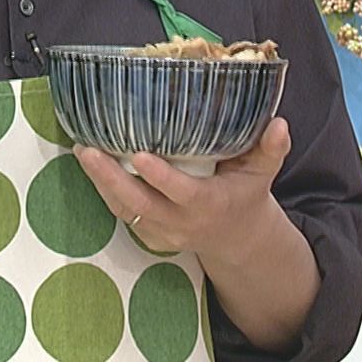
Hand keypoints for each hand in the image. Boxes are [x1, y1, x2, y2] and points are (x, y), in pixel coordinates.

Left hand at [75, 117, 292, 256]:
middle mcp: (181, 222)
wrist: (236, 238)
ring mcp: (161, 231)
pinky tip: (90, 164)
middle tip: (88, 150)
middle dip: (111, 178)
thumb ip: (271, 149)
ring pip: (124, 210)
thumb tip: (279, 123)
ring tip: (82, 151)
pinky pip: (121, 213)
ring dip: (99, 183)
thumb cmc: (245, 194)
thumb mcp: (263, 173)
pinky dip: (103, 191)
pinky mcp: (148, 233)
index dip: (160, 177)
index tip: (139, 155)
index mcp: (209, 205)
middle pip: (140, 204)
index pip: (181, 193)